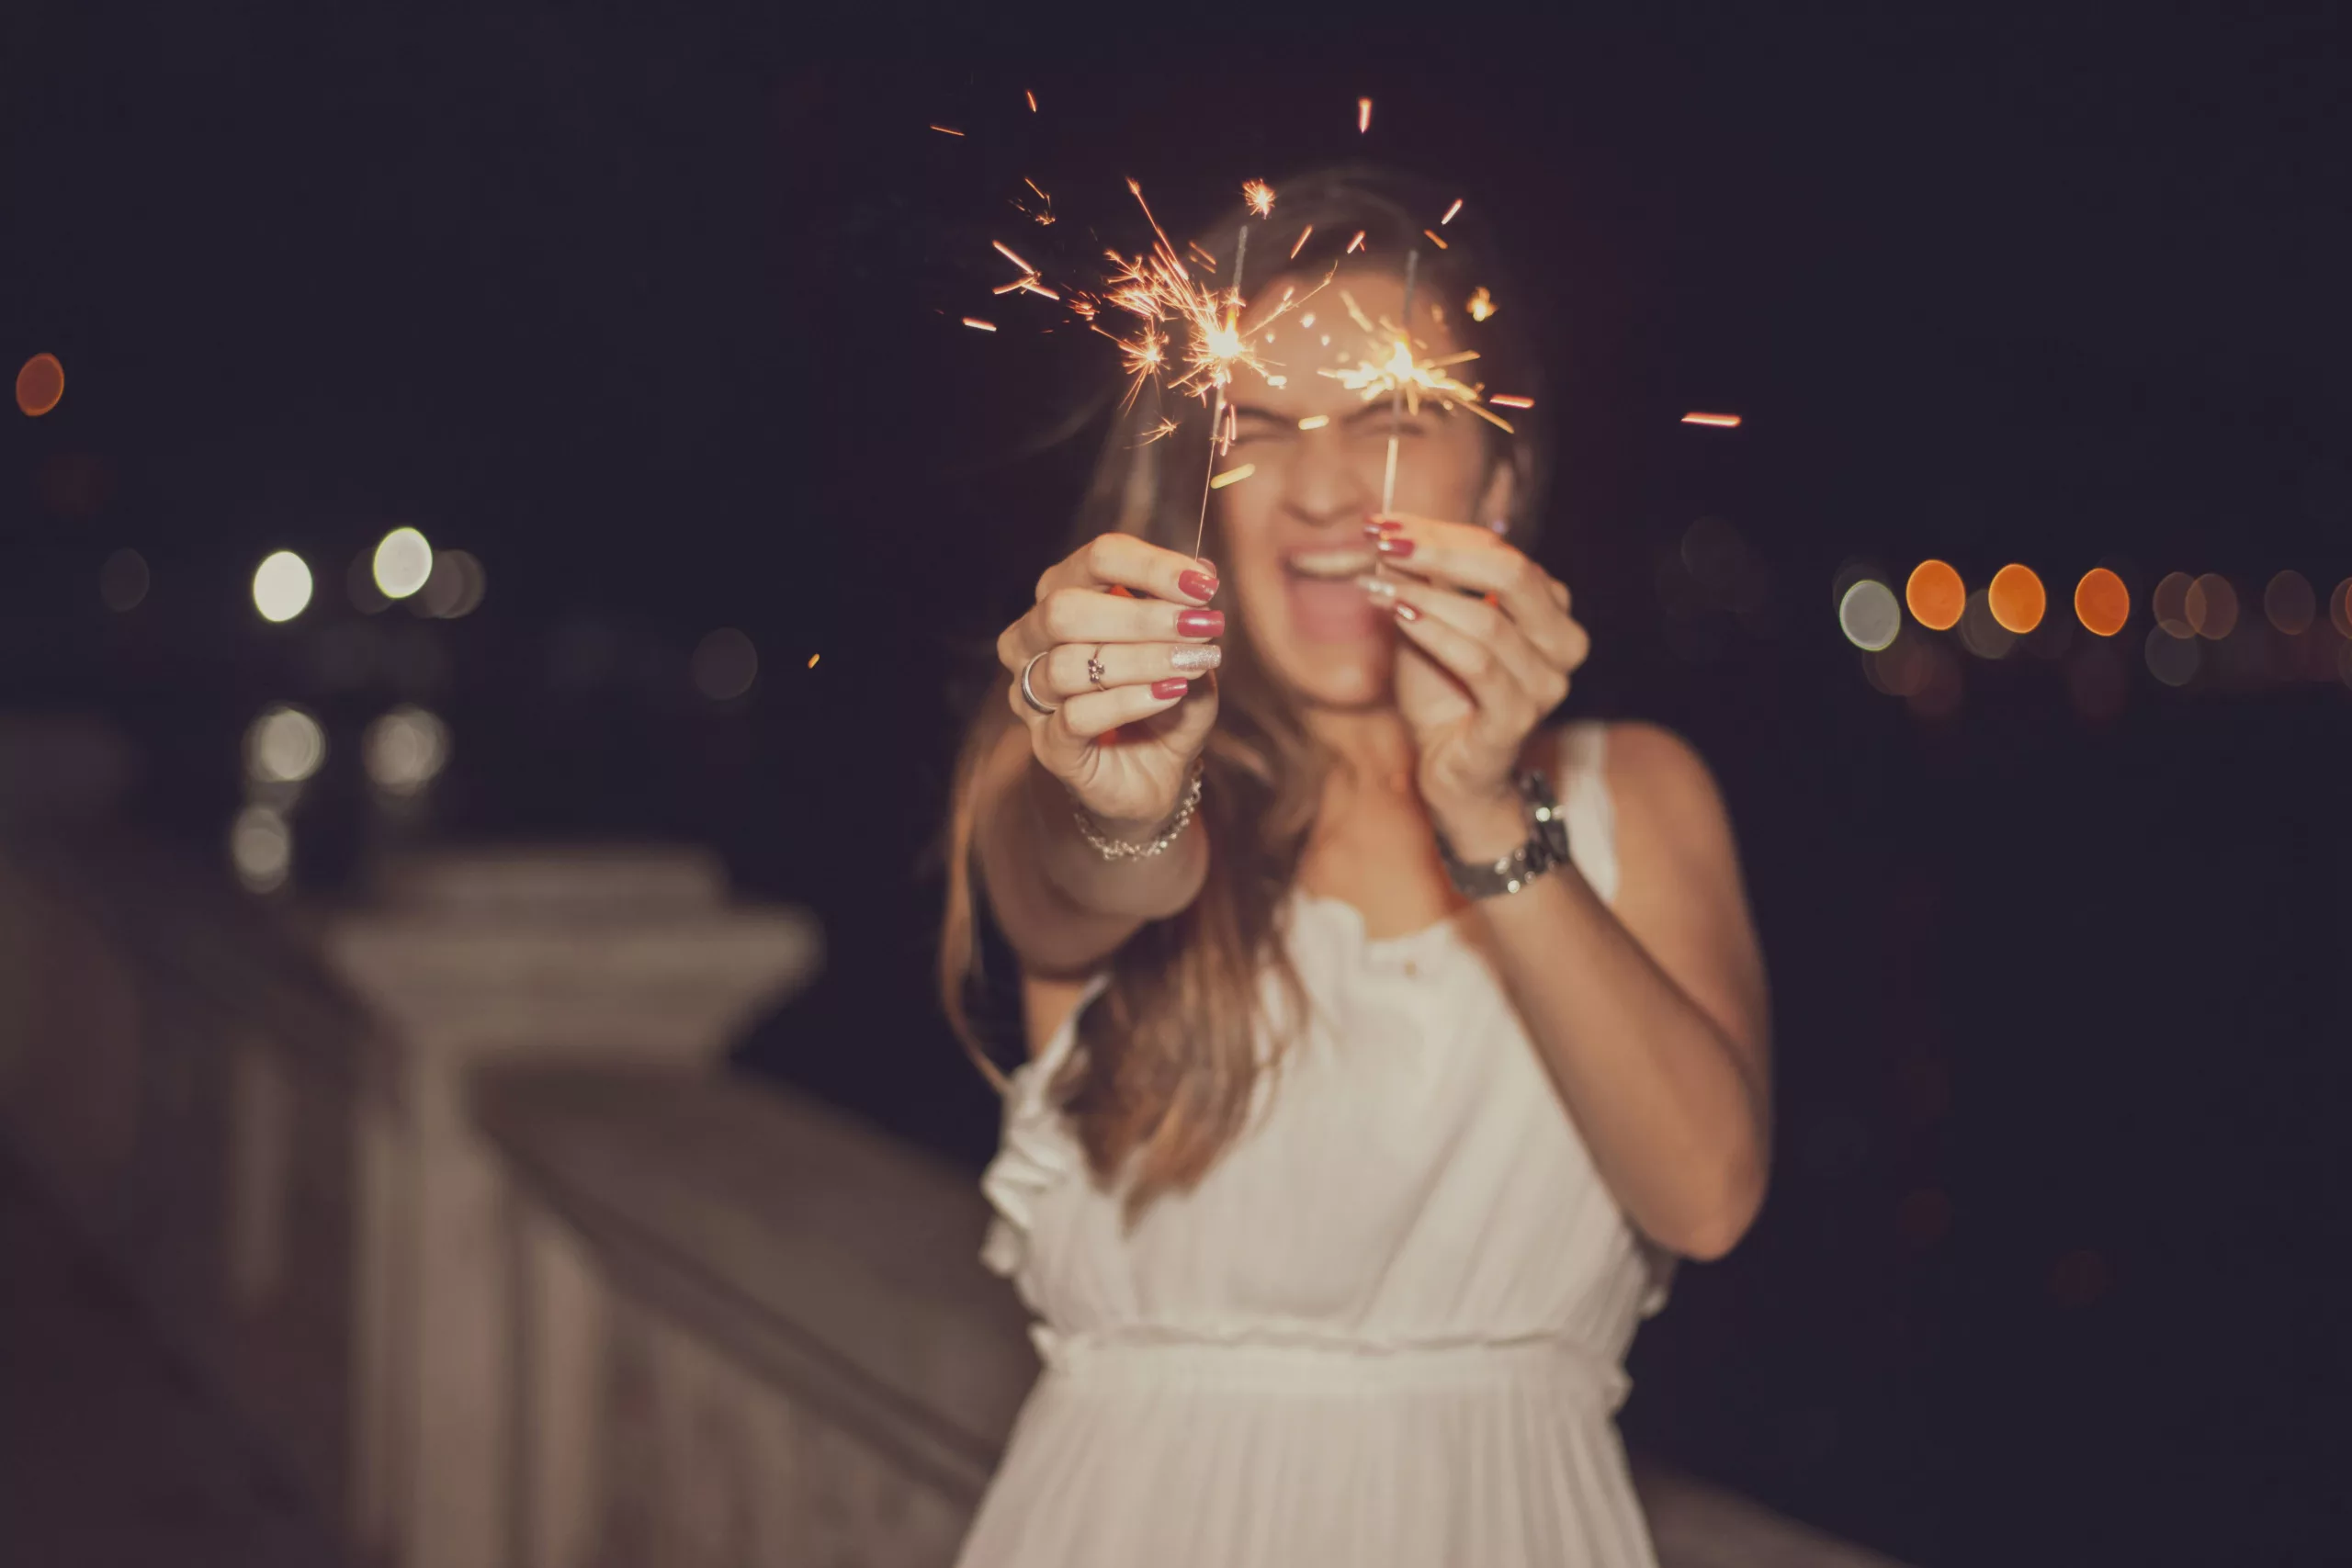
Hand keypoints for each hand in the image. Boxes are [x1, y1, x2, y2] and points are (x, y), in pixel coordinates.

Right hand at [998, 533, 1222, 830]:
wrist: (1158, 775)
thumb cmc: (1166, 703)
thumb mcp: (1187, 650)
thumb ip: (1188, 612)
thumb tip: (1204, 569)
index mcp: (1063, 597)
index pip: (1095, 560)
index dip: (1150, 566)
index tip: (1203, 584)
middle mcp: (1033, 640)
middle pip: (1065, 607)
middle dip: (1141, 615)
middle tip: (1200, 626)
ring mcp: (1033, 695)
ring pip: (1069, 663)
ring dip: (1141, 659)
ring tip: (1192, 663)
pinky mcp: (1048, 745)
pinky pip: (1076, 716)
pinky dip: (1129, 701)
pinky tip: (1170, 693)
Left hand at [1360, 514, 1589, 851]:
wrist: (1450, 772)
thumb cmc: (1442, 694)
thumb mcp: (1429, 625)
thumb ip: (1421, 584)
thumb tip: (1387, 535)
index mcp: (1549, 609)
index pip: (1499, 551)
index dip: (1440, 533)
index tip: (1382, 523)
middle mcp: (1562, 642)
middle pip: (1510, 573)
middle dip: (1440, 553)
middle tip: (1384, 543)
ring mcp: (1547, 683)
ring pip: (1489, 620)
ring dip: (1425, 596)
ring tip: (1378, 585)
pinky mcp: (1519, 718)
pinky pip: (1478, 664)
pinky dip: (1435, 635)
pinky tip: (1399, 617)